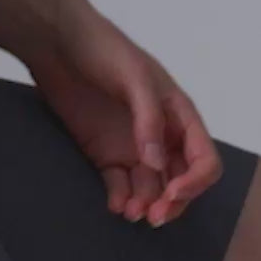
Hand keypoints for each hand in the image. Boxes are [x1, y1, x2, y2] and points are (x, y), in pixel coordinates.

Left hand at [23, 0, 223, 226]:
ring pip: (150, 188)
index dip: (195, 181)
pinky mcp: (104, 152)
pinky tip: (116, 205)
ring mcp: (132, 146)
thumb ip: (149, 118)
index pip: (203, 159)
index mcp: (179, 115)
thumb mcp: (134, 77)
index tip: (172, 193)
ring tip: (130, 212)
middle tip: (153, 217)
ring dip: (146, 204)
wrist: (57, 43)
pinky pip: (120, 184)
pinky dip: (122, 198)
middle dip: (172, 202)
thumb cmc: (103, 50)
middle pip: (180, 181)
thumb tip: (156, 163)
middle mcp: (161, 135)